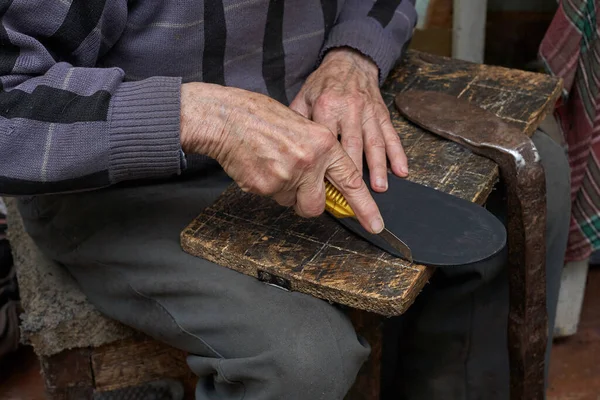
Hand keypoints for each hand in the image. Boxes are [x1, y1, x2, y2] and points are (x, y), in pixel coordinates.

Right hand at [180, 82, 384, 233]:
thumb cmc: (262, 117)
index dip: (364, 206)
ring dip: (284, 192)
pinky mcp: (265, 187)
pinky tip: (258, 166)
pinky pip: (271, 198)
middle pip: (316, 206)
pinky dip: (265, 187)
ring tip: (271, 164)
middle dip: (308, 204)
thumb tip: (328, 180)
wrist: (228, 117)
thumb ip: (319, 154)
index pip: (351, 181)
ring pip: (290, 202)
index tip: (375, 224)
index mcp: (324, 143)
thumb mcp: (303, 126)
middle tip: (297, 188)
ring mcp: (287, 177)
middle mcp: (310, 162)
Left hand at [290, 47, 407, 191]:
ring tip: (379, 188)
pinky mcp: (382, 113)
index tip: (325, 186)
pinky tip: (401, 170)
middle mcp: (349, 110)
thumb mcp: (304, 97)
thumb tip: (287, 149)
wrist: (350, 61)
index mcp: (327, 107)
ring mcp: (368, 112)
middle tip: (356, 195)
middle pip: (353, 145)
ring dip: (378, 167)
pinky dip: (398, 154)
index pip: (327, 142)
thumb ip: (297, 121)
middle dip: (355, 172)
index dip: (327, 165)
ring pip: (375, 143)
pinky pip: (391, 135)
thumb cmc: (324, 83)